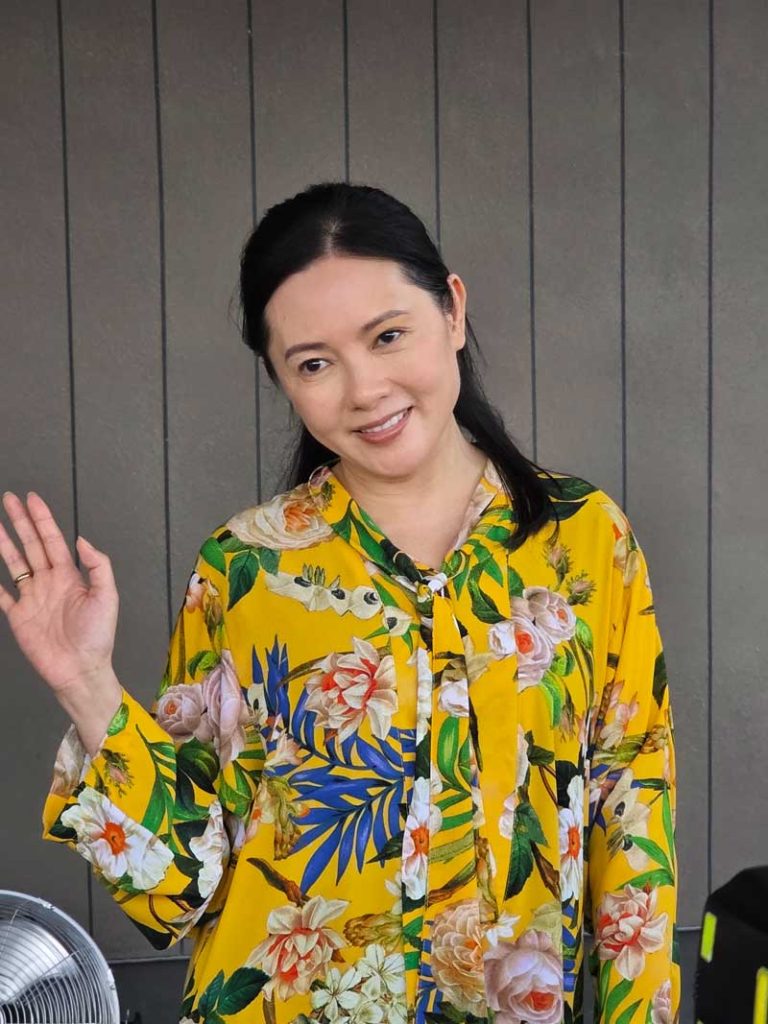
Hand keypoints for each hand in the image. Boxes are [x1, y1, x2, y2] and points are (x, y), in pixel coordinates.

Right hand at [0, 490, 119, 700]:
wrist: (80, 669)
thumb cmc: (98, 636)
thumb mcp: (107, 596)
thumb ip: (97, 566)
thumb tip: (81, 539)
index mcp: (70, 576)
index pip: (53, 540)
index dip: (42, 519)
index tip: (32, 499)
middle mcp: (50, 583)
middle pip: (32, 545)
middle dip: (20, 521)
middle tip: (9, 499)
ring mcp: (33, 598)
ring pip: (14, 564)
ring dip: (5, 544)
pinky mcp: (19, 617)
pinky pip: (2, 596)